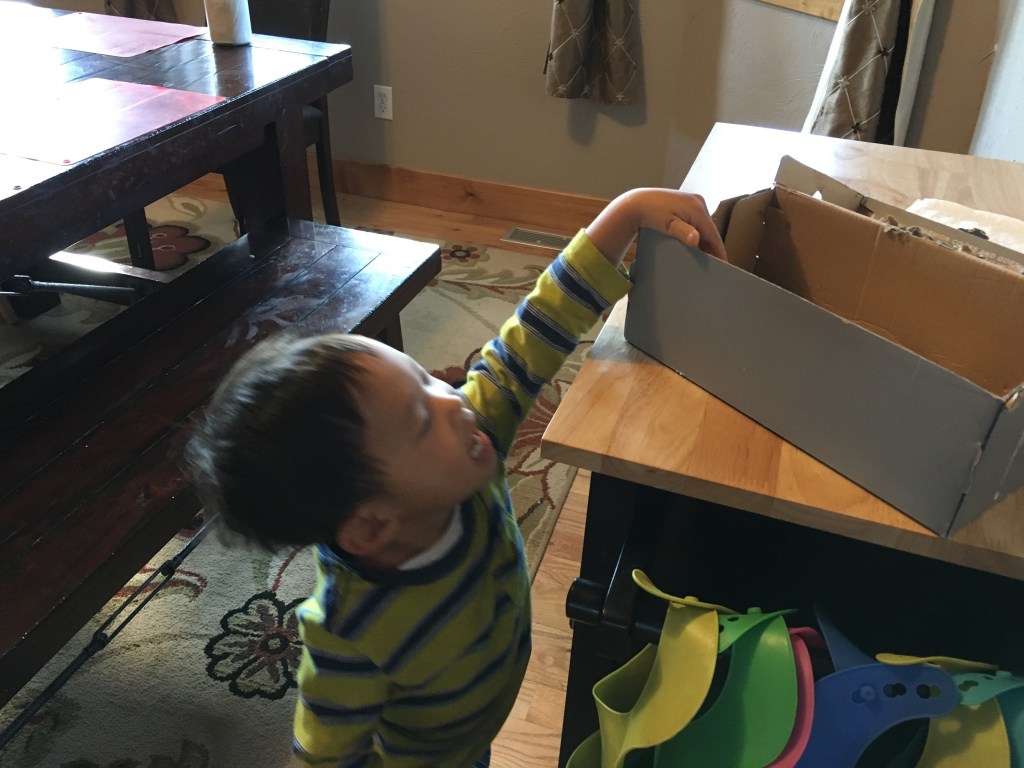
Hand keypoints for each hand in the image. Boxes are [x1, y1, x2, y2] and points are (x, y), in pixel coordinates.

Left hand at [585, 187, 727, 265]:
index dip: (718, 251)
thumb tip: (696, 239)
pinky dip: (697, 235)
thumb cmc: (651, 215)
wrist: (637, 203)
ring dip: (704, 242)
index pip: (713, 234)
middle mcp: (699, 202)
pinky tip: (695, 247)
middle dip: (711, 248)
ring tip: (705, 260)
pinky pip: (697, 223)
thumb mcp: (667, 225)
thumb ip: (682, 232)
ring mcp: (694, 202)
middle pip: (710, 231)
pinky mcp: (687, 204)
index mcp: (698, 208)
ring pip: (703, 227)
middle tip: (713, 267)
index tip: (723, 267)